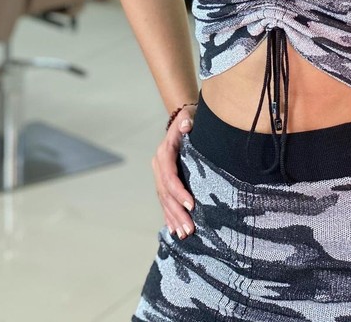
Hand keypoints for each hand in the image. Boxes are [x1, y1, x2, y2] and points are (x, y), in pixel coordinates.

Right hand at [152, 106, 196, 239]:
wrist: (184, 120)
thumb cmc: (190, 119)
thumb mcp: (189, 116)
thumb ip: (187, 120)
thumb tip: (186, 125)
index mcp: (164, 152)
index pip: (169, 176)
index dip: (179, 191)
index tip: (191, 204)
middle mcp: (159, 166)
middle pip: (166, 193)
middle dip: (177, 212)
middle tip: (189, 228)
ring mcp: (160, 175)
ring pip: (164, 200)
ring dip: (173, 218)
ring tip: (184, 234)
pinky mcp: (165, 182)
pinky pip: (165, 201)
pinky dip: (169, 216)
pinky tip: (173, 230)